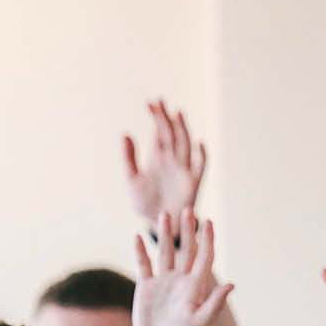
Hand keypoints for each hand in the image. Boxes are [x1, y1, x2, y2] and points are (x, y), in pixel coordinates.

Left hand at [122, 100, 207, 221]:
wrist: (157, 223)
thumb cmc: (144, 202)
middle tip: (160, 101)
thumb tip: (124, 134)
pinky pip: (200, 166)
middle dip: (166, 118)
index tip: (151, 103)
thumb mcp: (131, 179)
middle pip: (171, 134)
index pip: (158, 132)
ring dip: (182, 129)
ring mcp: (183, 169)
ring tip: (177, 114)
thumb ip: (128, 157)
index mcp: (157, 157)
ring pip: (184, 144)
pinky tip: (198, 144)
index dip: (156, 117)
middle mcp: (172, 159)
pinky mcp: (193, 181)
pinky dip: (201, 155)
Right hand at [130, 210, 232, 325]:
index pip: (204, 256)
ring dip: (164, 234)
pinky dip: (140, 251)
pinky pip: (143, 265)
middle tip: (188, 209)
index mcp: (196, 285)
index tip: (208, 222)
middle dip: (187, 230)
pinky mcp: (146, 287)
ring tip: (164, 215)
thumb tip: (231, 284)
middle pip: (185, 249)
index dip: (207, 239)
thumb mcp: (201, 322)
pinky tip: (137, 237)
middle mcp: (180, 279)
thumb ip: (214, 303)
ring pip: (164, 252)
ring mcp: (163, 282)